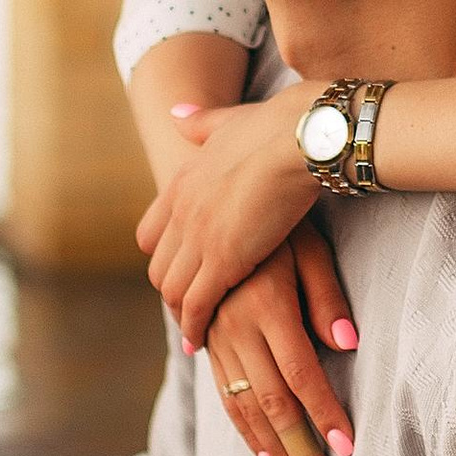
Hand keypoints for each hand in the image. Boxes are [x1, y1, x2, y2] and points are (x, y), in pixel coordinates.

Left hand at [139, 90, 328, 350]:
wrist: (302, 135)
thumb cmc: (281, 125)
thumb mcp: (230, 120)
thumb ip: (202, 122)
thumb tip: (177, 113)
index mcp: (184, 180)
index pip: (153, 233)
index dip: (165, 256)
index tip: (180, 272)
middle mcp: (182, 209)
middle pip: (159, 266)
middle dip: (172, 291)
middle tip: (189, 311)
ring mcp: (199, 235)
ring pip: (173, 288)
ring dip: (180, 313)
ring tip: (195, 332)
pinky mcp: (224, 258)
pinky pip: (197, 303)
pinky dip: (195, 326)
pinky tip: (200, 341)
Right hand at [202, 225, 356, 455]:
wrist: (216, 199)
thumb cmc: (279, 221)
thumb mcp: (309, 246)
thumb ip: (327, 296)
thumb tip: (349, 345)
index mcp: (265, 303)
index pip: (299, 373)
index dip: (322, 413)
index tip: (346, 448)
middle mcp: (234, 325)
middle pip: (269, 400)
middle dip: (298, 448)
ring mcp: (215, 336)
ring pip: (242, 405)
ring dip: (270, 448)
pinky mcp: (206, 340)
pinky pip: (223, 394)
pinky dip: (243, 429)